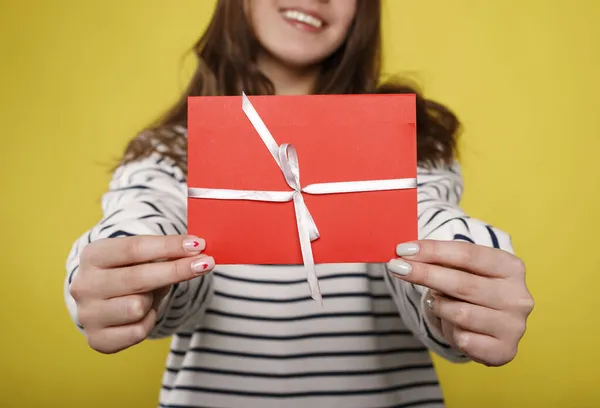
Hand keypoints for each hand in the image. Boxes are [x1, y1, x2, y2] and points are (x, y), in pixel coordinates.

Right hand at [69, 235, 214, 353]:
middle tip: (206, 263)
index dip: (169, 245)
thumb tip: (197, 248)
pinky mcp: (97, 340)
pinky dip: (148, 321)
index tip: (199, 243)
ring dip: (151, 301)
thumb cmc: (129, 271)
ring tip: (147, 295)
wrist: (104, 301)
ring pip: (137, 307)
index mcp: (92, 255)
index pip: (135, 247)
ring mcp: (87, 315)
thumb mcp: (142, 257)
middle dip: (176, 270)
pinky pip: (138, 331)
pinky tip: (141, 314)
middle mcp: (84, 285)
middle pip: (138, 277)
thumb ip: (165, 252)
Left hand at [388, 240, 533, 366]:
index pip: (467, 254)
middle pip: (462, 283)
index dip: (433, 250)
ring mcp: (514, 326)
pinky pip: (464, 340)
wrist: (491, 325)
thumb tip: (404, 253)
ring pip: (459, 313)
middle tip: (396, 267)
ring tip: (439, 303)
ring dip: (440, 307)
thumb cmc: (472, 289)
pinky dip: (451, 331)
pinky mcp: (504, 350)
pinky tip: (455, 326)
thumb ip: (440, 259)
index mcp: (511, 267)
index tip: (403, 249)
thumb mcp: (462, 269)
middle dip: (424, 274)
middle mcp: (517, 296)